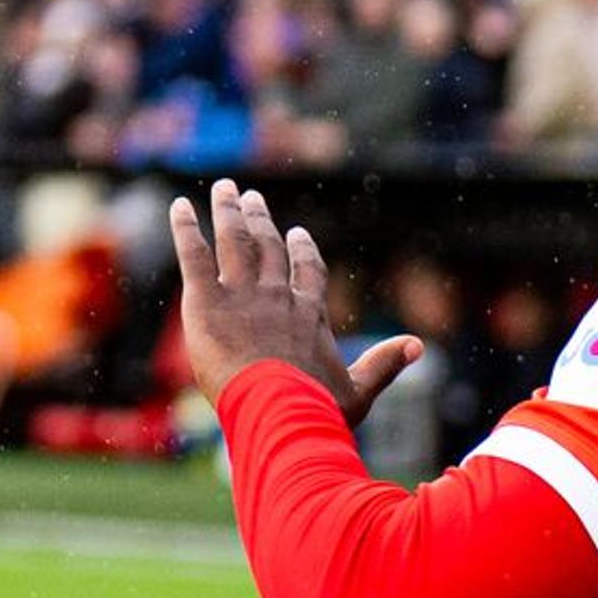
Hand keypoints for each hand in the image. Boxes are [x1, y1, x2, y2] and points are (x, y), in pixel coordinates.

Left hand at [171, 177, 422, 422]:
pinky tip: (179, 206)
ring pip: (234, 241)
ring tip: (224, 190)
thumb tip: (419, 345)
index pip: (307, 271)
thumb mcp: (359, 390)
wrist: (279, 408)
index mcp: (310, 314)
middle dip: (259, 219)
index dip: (301, 250)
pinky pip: (194, 255)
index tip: (296, 232)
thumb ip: (385, 364)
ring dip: (228, 212)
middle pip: (267, 247)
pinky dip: (185, 229)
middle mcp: (277, 296)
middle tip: (250, 197)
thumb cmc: (318, 408)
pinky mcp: (206, 301)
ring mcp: (242, 295)